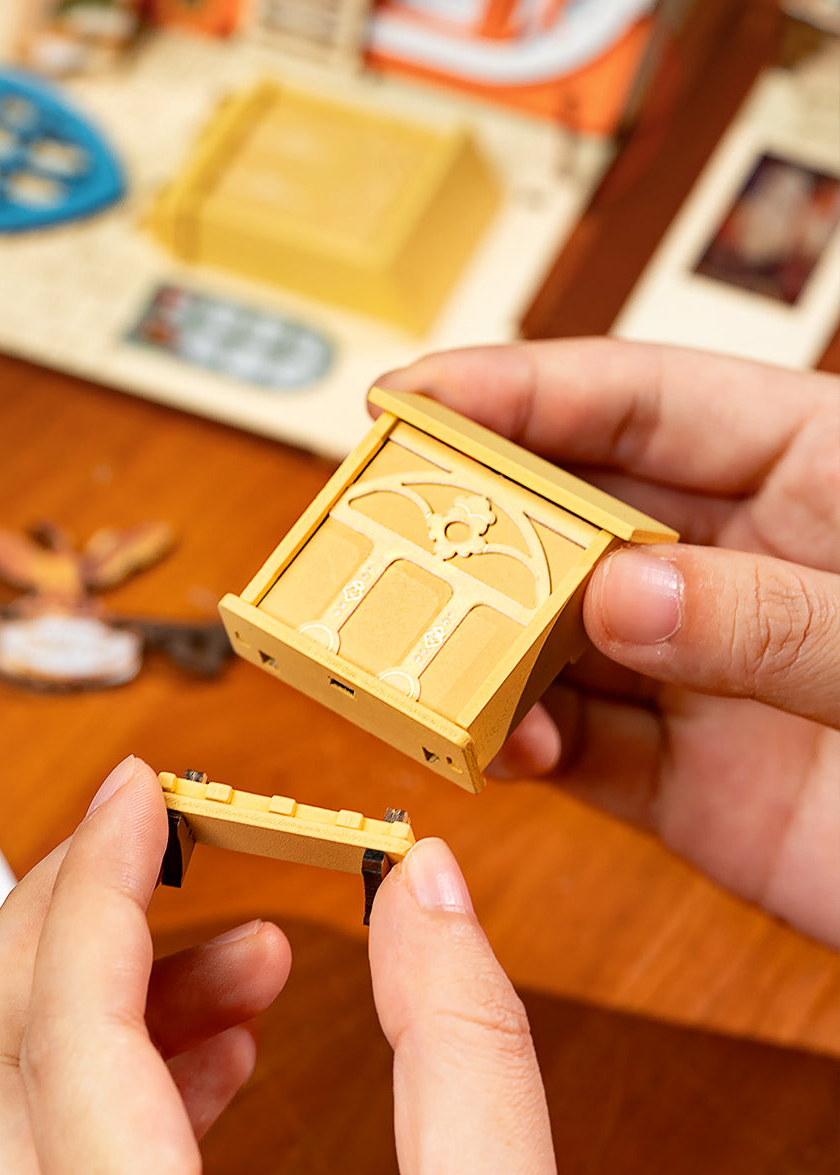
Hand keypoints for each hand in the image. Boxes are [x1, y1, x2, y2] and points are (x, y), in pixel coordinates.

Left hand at [0, 759, 666, 1174]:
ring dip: (97, 1020)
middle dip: (60, 933)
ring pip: (0, 1149)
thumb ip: (464, 1045)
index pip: (70, 1044)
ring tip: (247, 961)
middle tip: (156, 845)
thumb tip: (423, 883)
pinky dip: (109, 1110)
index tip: (142, 789)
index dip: (99, 886)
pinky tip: (216, 1061)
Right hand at [378, 341, 839, 946]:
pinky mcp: (693, 786)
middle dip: (472, 523)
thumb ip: (781, 615)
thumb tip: (620, 595)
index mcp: (812, 468)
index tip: (410, 397)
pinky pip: (582, 752)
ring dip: (482, 647)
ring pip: (557, 639)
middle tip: (378, 539)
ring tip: (424, 660)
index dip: (518, 389)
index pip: (640, 400)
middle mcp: (741, 563)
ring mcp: (709, 675)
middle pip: (573, 515)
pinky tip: (502, 744)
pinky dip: (526, 747)